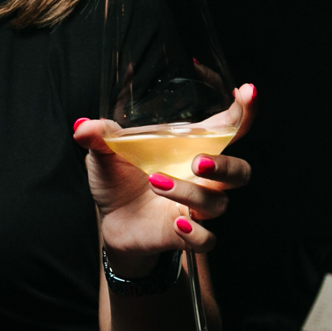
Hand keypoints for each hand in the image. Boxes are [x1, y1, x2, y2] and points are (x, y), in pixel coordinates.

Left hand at [74, 83, 256, 263]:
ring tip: (156, 183)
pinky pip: (208, 239)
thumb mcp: (105, 153)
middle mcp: (202, 178)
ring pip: (218, 203)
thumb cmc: (118, 180)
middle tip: (198, 161)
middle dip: (226, 165)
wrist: (111, 222)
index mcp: (190, 148)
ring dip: (191, 193)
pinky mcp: (187, 234)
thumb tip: (83, 127)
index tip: (248, 91)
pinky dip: (196, 233)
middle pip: (240, 171)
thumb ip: (99, 136)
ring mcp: (197, 207)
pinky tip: (177, 222)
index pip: (230, 128)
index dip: (245, 110)